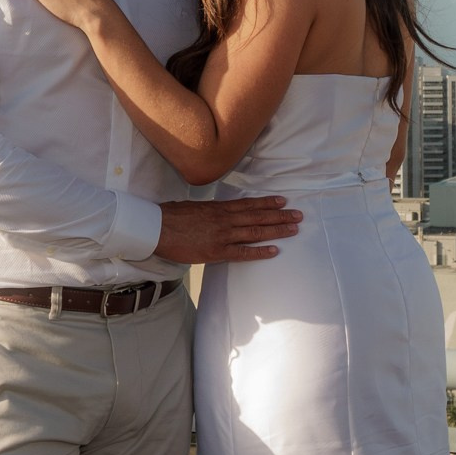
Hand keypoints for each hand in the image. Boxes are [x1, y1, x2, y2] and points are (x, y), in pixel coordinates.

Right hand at [153, 196, 302, 264]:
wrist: (157, 228)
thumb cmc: (172, 217)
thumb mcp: (194, 207)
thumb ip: (211, 210)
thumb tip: (220, 211)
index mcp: (219, 207)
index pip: (249, 204)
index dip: (267, 203)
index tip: (283, 202)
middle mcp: (225, 219)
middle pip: (258, 217)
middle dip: (280, 216)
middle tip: (298, 215)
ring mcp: (222, 235)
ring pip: (255, 232)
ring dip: (277, 231)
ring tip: (293, 229)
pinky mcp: (216, 251)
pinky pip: (243, 252)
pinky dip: (260, 251)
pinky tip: (274, 251)